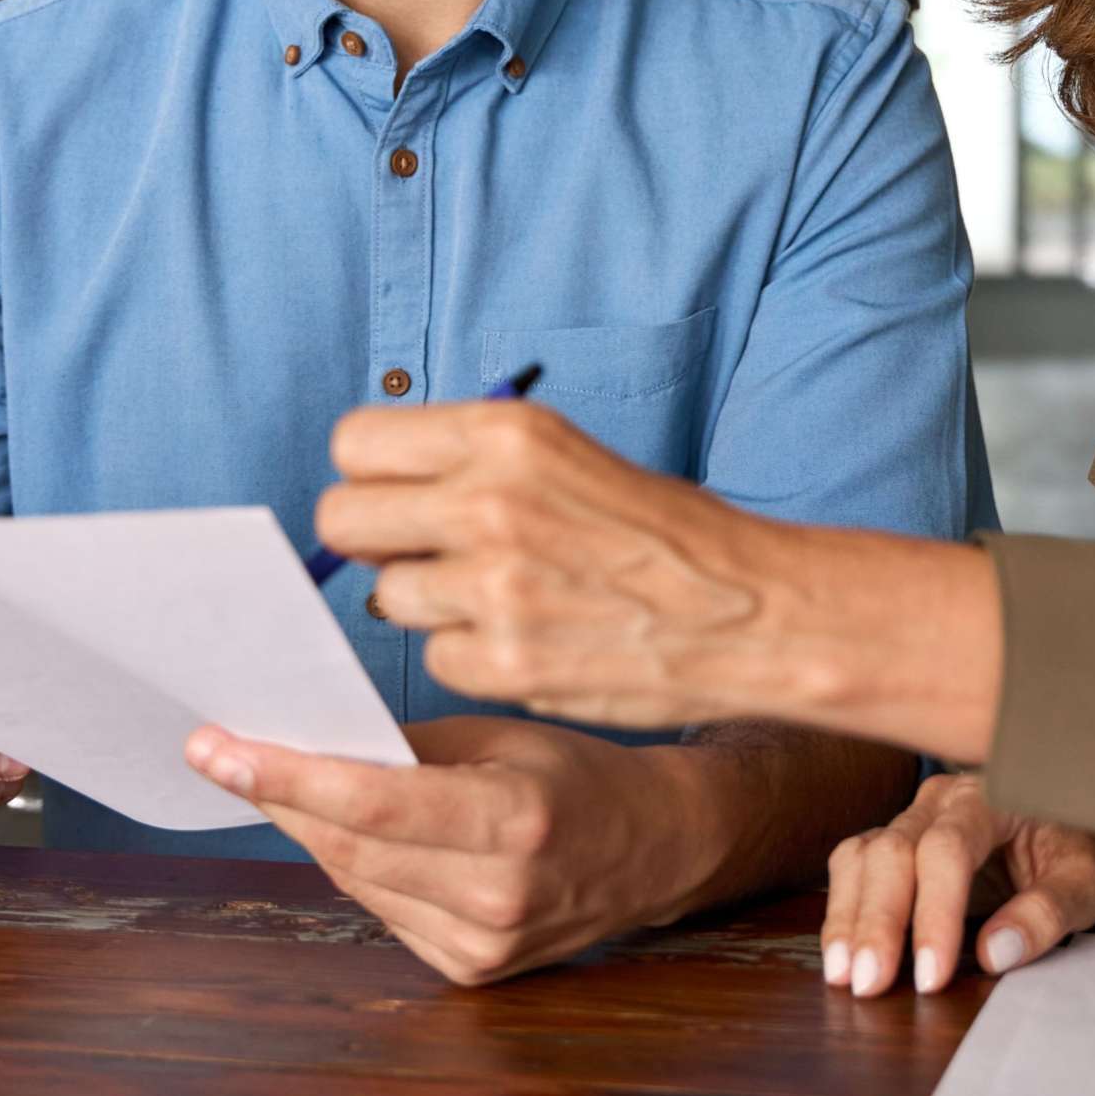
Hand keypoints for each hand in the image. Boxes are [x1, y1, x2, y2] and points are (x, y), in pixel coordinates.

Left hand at [182, 713, 709, 985]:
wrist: (655, 848)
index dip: (287, 776)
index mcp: (515, 820)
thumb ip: (408, 746)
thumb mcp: (501, 736)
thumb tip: (308, 741)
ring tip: (280, 781)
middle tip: (221, 753)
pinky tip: (351, 832)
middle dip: (277, 797)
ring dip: (312, 830)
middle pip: (349, 847)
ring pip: (356, 881)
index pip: (373, 803)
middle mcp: (499, 894)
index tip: (218, 748)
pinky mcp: (471, 970)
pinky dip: (358, 866)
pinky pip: (383, 909)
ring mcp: (484, 944)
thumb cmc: (577, 775)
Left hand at [316, 400, 768, 731]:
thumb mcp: (565, 454)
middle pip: (343, 520)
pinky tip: (527, 639)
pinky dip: (470, 655)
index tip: (400, 495)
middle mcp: (489, 501)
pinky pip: (434, 658)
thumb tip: (379, 490)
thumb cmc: (659, 531)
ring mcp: (493, 586)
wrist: (751, 608)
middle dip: (376, 541)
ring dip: (430, 603)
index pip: (355, 442)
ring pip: (386, 596)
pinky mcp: (504, 660)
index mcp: (505, 434)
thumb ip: (471, 462)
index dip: (373, 475)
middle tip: (426, 553)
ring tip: (500, 599)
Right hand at [822, 771, 1094, 997]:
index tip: (931, 976)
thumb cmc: (1075, 851)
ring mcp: (911, 818)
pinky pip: (853, 868)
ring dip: (849, 918)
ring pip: (862, 857)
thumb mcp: (1084, 882)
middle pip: (892, 851)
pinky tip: (841, 956)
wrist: (1068, 825)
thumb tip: (993, 952)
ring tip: (843, 975)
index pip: (948, 849)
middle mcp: (940, 800)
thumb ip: (1048, 911)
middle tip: (869, 984)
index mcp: (990, 796)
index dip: (935, 913)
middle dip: (878, 921)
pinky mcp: (893, 843)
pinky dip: (843, 912)